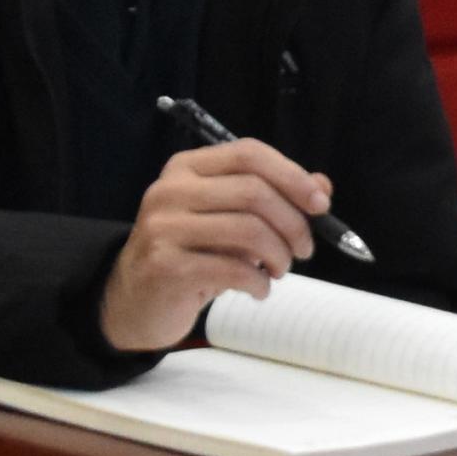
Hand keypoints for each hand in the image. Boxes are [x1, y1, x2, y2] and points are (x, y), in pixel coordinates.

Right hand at [98, 139, 336, 352]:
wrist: (134, 301)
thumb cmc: (190, 255)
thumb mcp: (229, 221)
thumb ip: (272, 199)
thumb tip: (322, 186)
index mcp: (187, 168)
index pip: (249, 154)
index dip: (292, 175)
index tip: (321, 204)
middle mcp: (170, 190)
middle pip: (254, 192)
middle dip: (293, 223)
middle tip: (303, 250)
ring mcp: (163, 227)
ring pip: (249, 230)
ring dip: (279, 255)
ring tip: (280, 270)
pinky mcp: (165, 266)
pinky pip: (233, 268)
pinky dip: (259, 282)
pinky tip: (259, 290)